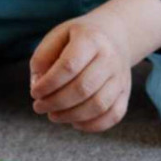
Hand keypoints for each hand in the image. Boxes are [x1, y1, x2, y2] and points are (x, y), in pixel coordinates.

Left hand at [28, 0, 160, 132]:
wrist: (115, 35)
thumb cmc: (78, 38)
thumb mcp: (57, 36)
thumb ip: (42, 58)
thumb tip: (38, 85)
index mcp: (90, 39)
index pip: (69, 66)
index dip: (48, 84)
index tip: (34, 92)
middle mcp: (110, 58)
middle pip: (83, 88)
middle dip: (56, 103)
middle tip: (39, 107)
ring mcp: (120, 77)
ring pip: (98, 105)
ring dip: (71, 116)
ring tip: (53, 115)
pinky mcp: (126, 93)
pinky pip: (113, 115)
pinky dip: (92, 125)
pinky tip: (74, 122)